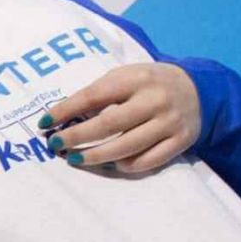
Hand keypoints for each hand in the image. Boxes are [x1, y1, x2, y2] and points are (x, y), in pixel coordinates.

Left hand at [43, 62, 200, 171]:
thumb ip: (98, 93)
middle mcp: (155, 100)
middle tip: (55, 145)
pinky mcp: (181, 140)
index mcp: (136, 79)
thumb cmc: (146, 83)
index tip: (43, 124)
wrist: (197, 88)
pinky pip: (148, 161)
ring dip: (95, 156)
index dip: (65, 111)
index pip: (93, 97)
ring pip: (127, 147)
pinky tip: (111, 164)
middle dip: (76, 137)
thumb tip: (61, 118)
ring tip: (75, 158)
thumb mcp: (124, 76)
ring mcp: (170, 122)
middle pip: (108, 125)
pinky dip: (126, 165)